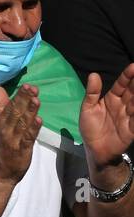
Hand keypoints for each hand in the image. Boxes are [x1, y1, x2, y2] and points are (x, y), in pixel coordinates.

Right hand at [0, 84, 40, 183]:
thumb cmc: (2, 147)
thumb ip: (2, 106)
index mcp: (2, 123)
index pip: (10, 106)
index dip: (19, 96)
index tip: (26, 84)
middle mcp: (7, 129)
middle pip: (16, 112)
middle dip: (24, 100)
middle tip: (31, 87)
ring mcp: (14, 140)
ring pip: (22, 123)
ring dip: (29, 112)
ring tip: (36, 100)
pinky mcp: (21, 150)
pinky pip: (27, 138)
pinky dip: (33, 129)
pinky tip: (39, 121)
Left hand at [80, 67, 133, 185]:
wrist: (95, 149)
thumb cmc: (90, 128)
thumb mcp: (87, 109)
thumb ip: (92, 93)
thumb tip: (93, 74)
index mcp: (112, 98)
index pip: (122, 84)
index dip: (127, 76)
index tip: (133, 66)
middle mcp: (123, 104)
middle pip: (132, 91)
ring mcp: (129, 115)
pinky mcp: (133, 127)